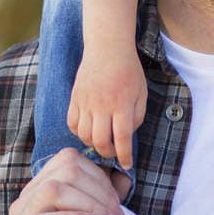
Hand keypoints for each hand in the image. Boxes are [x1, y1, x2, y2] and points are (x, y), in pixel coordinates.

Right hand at [8, 148, 125, 214]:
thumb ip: (101, 197)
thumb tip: (125, 177)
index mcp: (41, 186)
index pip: (69, 159)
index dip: (98, 176)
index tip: (115, 201)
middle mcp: (27, 196)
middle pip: (66, 170)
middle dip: (100, 190)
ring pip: (54, 188)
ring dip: (89, 203)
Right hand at [66, 42, 147, 170]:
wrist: (107, 49)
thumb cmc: (129, 71)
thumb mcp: (141, 94)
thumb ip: (136, 117)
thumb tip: (126, 137)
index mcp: (122, 104)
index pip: (122, 138)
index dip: (125, 156)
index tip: (127, 165)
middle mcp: (102, 105)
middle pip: (100, 141)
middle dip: (108, 153)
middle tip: (114, 153)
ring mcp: (85, 102)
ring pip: (84, 135)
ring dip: (93, 144)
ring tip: (102, 141)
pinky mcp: (74, 98)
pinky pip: (72, 124)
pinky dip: (79, 133)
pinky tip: (89, 130)